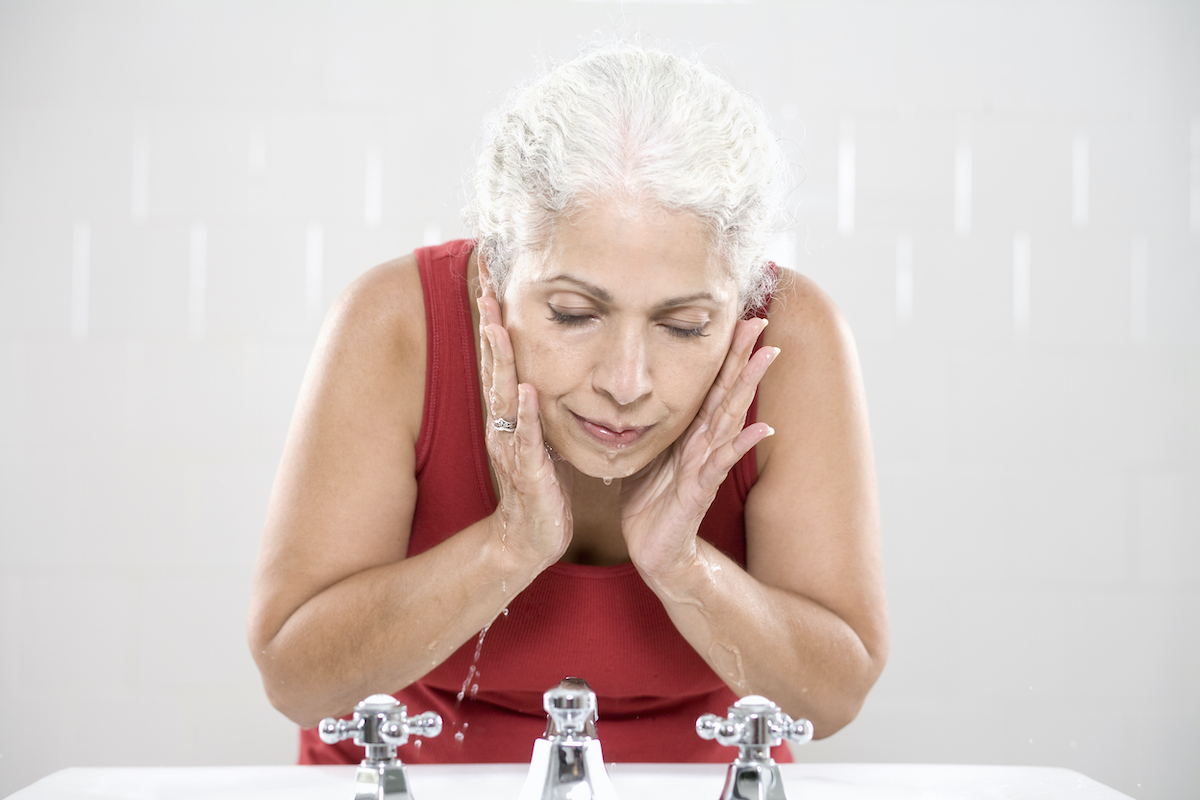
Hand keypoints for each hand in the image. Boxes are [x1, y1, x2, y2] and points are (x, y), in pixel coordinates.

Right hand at [478, 295, 573, 571]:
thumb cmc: (539, 483)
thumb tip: (537, 359)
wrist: (530, 538)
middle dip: (489, 320)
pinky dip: (525, 415)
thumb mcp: (534, 432)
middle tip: (483, 278)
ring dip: (500, 359)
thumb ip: (532, 397)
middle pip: (493, 363)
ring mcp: (512, 447)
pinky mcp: (529, 474)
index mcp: (507, 411)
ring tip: (496, 323)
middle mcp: (503, 423)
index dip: (493, 313)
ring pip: (503, 395)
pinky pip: (526, 441)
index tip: (490, 272)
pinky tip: (526, 390)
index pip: (499, 353)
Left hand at [620, 317, 777, 577]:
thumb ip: (650, 425)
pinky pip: (719, 464)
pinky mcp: (698, 492)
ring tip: (768, 357)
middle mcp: (703, 445)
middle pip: (726, 393)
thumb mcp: (645, 453)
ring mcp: (704, 466)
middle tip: (762, 319)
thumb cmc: (651, 503)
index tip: (738, 318)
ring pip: (729, 419)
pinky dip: (741, 445)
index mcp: (689, 434)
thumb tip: (632, 394)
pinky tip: (762, 427)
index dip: (724, 353)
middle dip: (743, 356)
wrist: (654, 551)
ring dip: (748, 387)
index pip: (710, 386)